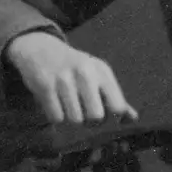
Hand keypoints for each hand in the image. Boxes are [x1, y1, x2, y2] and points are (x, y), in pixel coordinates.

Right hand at [5, 31, 137, 124]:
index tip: (105, 116)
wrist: (39, 49)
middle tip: (84, 114)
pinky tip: (55, 104)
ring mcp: (64, 79)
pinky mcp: (45, 85)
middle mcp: (85, 73)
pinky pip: (56, 117)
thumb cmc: (74, 67)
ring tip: (68, 106)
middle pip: (96, 116)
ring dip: (71, 119)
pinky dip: (56, 117)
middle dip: (90, 122)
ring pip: (75, 119)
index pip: (117, 106)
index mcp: (102, 71)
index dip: (112, 118)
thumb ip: (115, 97)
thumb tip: (132, 119)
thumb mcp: (97, 74)